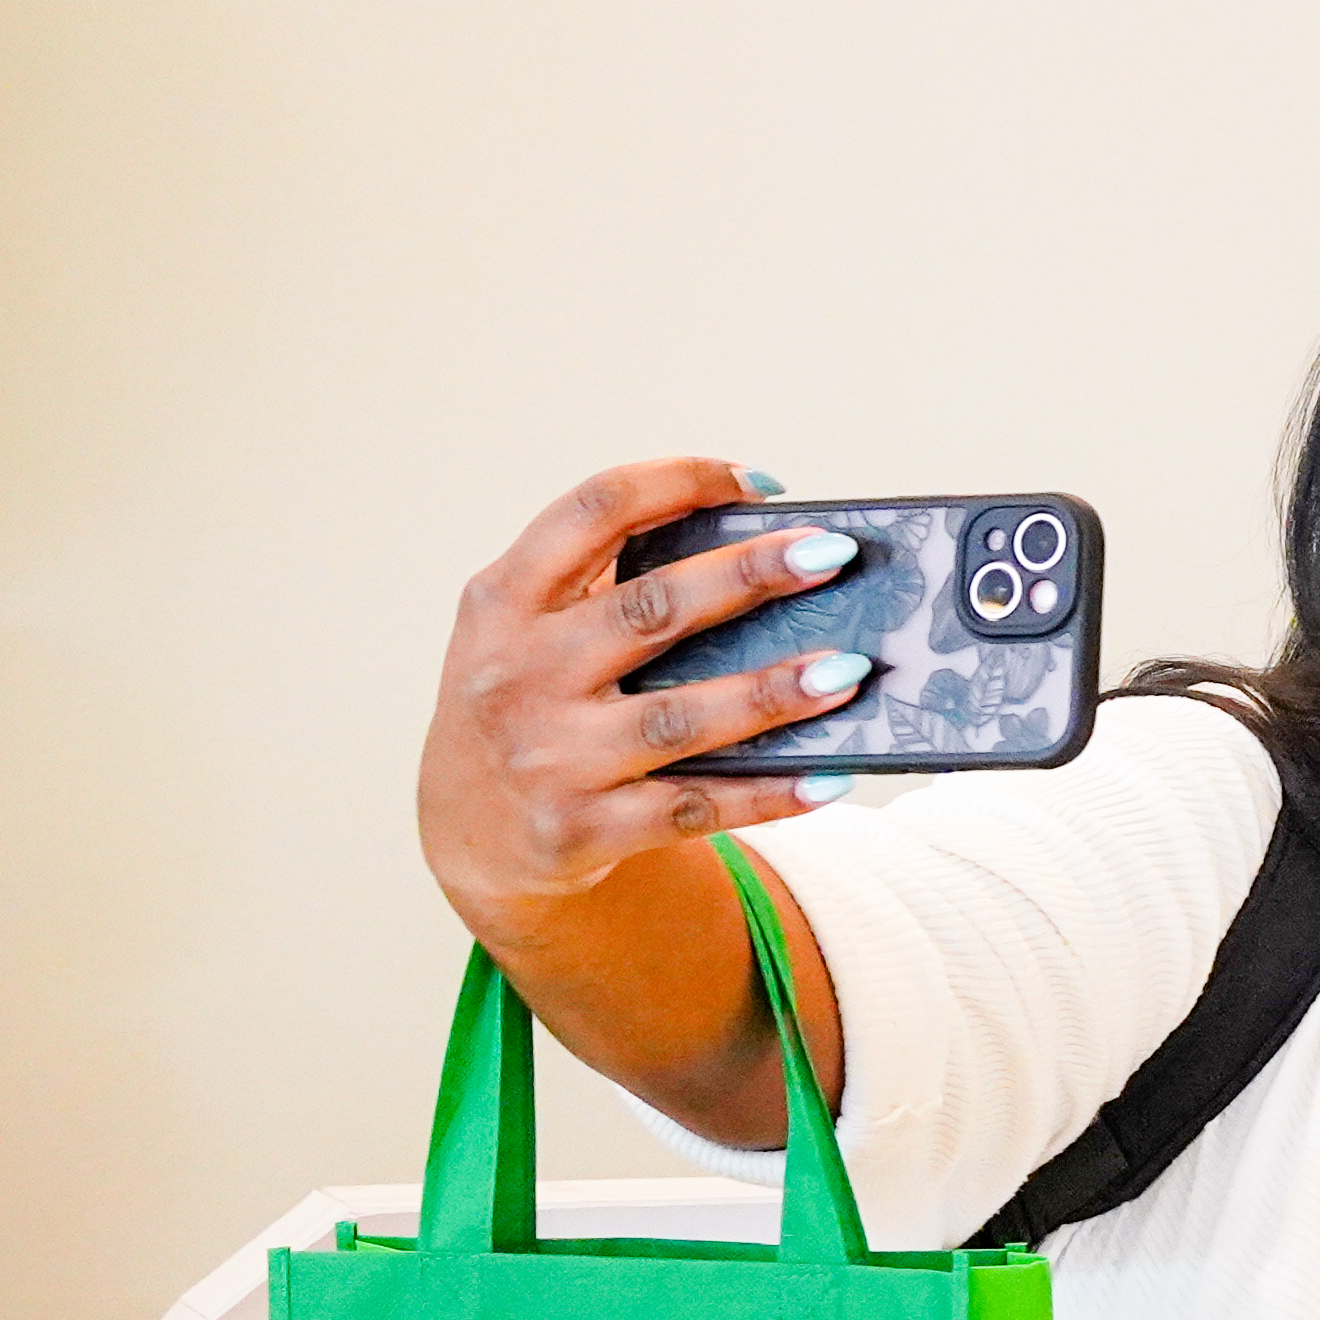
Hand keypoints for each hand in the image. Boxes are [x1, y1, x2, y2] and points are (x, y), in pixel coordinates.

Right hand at [419, 459, 865, 920]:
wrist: (468, 837)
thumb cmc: (526, 705)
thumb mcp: (524, 632)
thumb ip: (604, 587)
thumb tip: (758, 554)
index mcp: (503, 600)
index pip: (593, 511)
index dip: (679, 482)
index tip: (759, 483)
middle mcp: (518, 673)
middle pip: (650, 609)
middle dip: (748, 577)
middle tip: (832, 555)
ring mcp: (548, 757)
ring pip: (679, 717)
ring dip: (771, 692)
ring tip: (851, 671)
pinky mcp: (581, 830)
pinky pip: (693, 808)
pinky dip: (768, 794)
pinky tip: (830, 776)